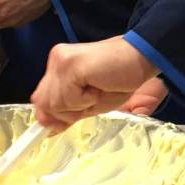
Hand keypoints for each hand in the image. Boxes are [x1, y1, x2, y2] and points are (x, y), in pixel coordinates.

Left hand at [31, 36, 158, 131]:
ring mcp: (61, 61)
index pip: (41, 99)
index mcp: (59, 64)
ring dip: (79, 106)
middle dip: (69, 111)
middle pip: (44, 104)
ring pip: (54, 105)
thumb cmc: (121, 80)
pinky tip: (99, 85)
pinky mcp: (70, 65)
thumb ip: (65, 111)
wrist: (143, 58)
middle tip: (93, 97)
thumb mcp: (89, 102)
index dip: (54, 114)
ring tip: (99, 89)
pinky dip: (86, 100)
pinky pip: (67, 100)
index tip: (65, 121)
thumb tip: (44, 126)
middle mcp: (56, 59)